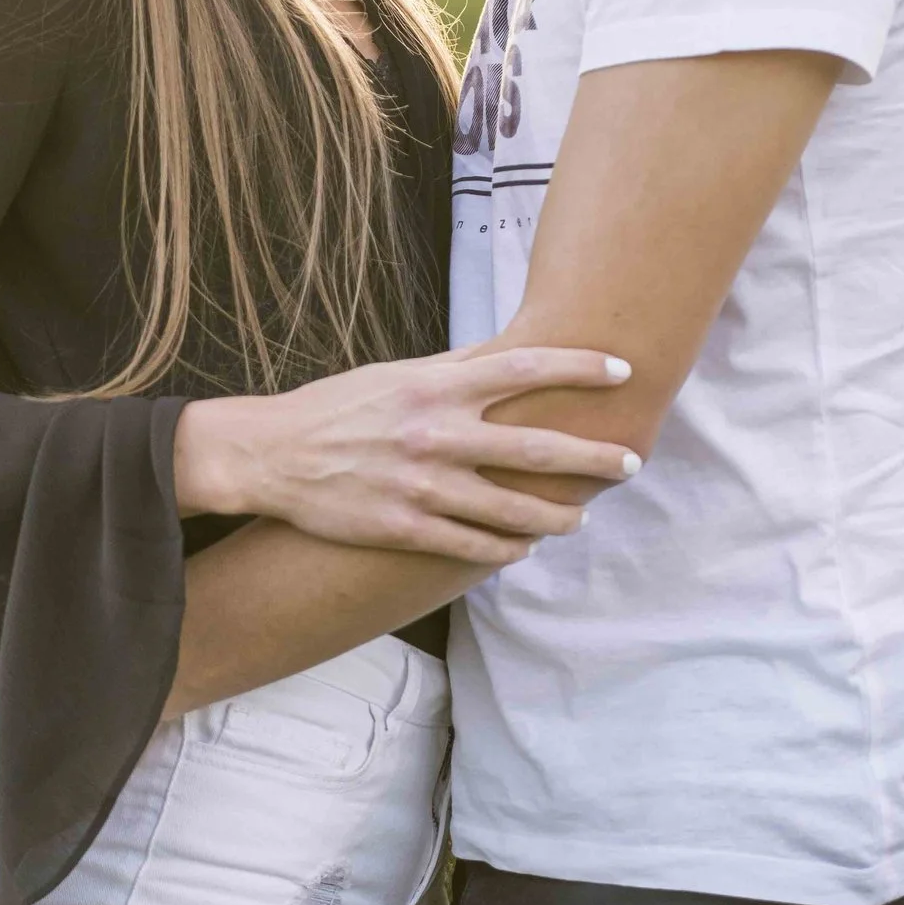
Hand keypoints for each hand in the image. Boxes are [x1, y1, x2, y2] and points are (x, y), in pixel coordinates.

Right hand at [173, 343, 639, 563]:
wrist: (272, 455)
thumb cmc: (338, 408)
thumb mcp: (396, 376)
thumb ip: (454, 372)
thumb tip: (509, 356)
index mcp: (437, 386)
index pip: (526, 367)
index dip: (581, 368)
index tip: (623, 370)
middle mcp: (437, 433)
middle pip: (537, 448)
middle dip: (594, 458)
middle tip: (631, 462)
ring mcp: (424, 485)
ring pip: (513, 509)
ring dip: (557, 516)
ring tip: (580, 519)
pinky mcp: (406, 527)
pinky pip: (473, 545)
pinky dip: (506, 548)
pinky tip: (525, 548)